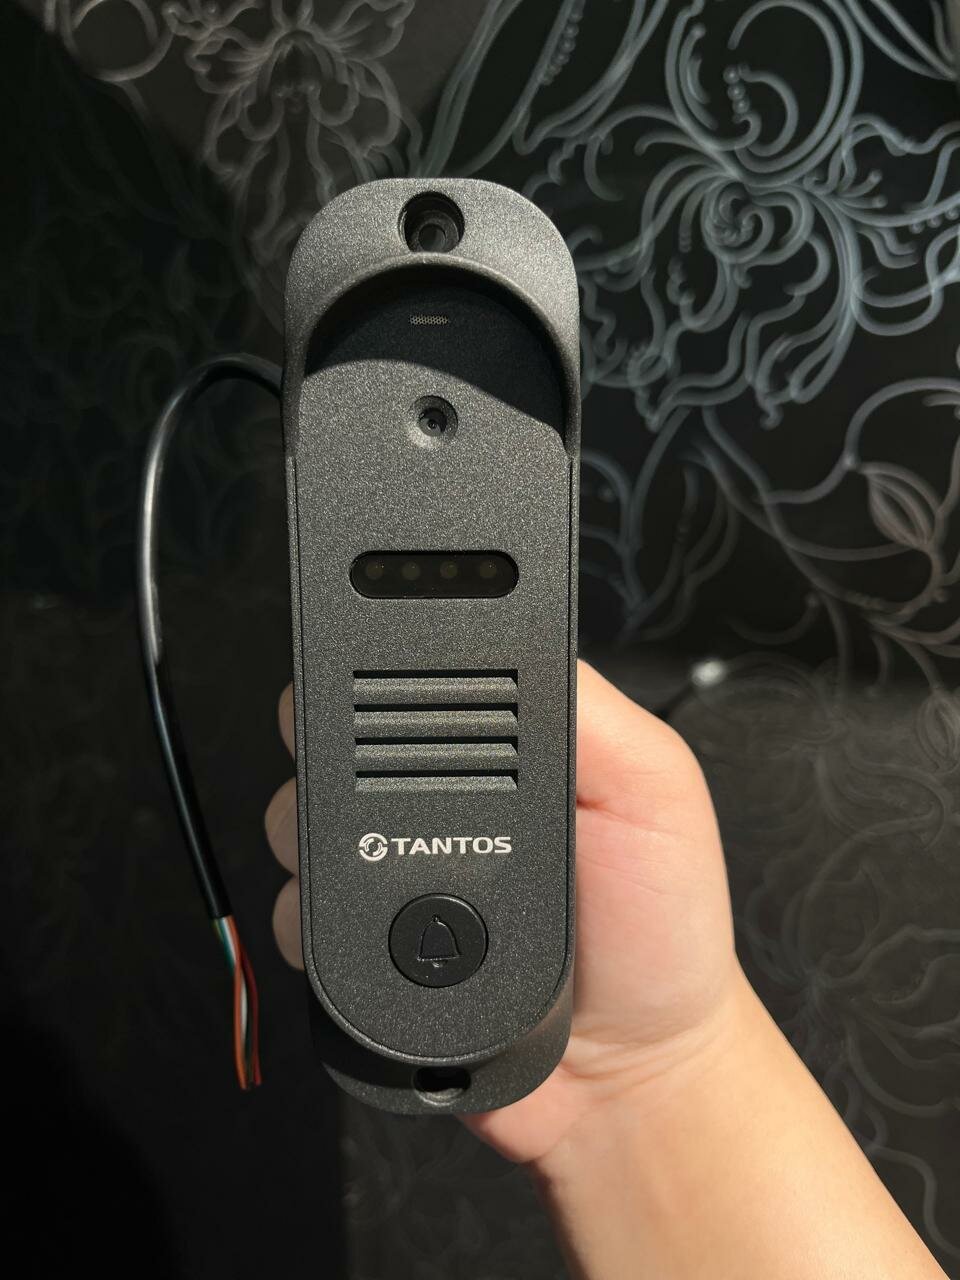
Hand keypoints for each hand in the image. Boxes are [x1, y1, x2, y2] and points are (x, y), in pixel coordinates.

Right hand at [265, 660, 740, 1162]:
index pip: (414, 670)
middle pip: (330, 736)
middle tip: (376, 795)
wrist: (626, 1077)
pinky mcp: (364, 945)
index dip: (374, 661)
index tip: (364, 684)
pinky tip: (373, 943)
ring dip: (310, 842)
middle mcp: (437, 798)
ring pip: (296, 819)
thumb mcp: (657, 792)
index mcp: (504, 745)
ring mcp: (394, 872)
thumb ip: (591, 712)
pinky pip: (295, 911)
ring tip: (393, 889)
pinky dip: (307, 919)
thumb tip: (498, 638)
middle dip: (321, 751)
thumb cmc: (661, 931)